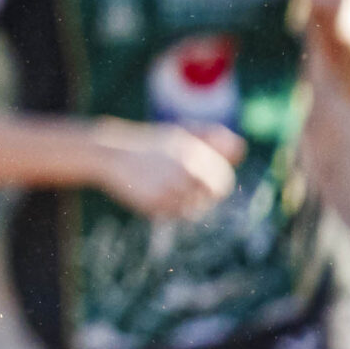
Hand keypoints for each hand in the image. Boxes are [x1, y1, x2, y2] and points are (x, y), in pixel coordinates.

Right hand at [96, 120, 245, 219]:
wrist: (109, 153)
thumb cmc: (150, 144)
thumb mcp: (180, 134)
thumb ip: (212, 139)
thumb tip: (240, 147)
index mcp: (196, 154)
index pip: (222, 181)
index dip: (214, 184)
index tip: (199, 181)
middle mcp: (187, 171)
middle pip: (211, 195)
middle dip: (201, 194)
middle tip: (181, 186)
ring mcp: (172, 189)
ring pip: (192, 207)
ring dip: (182, 201)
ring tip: (161, 186)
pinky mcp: (156, 204)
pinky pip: (172, 213)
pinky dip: (165, 207)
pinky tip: (150, 192)